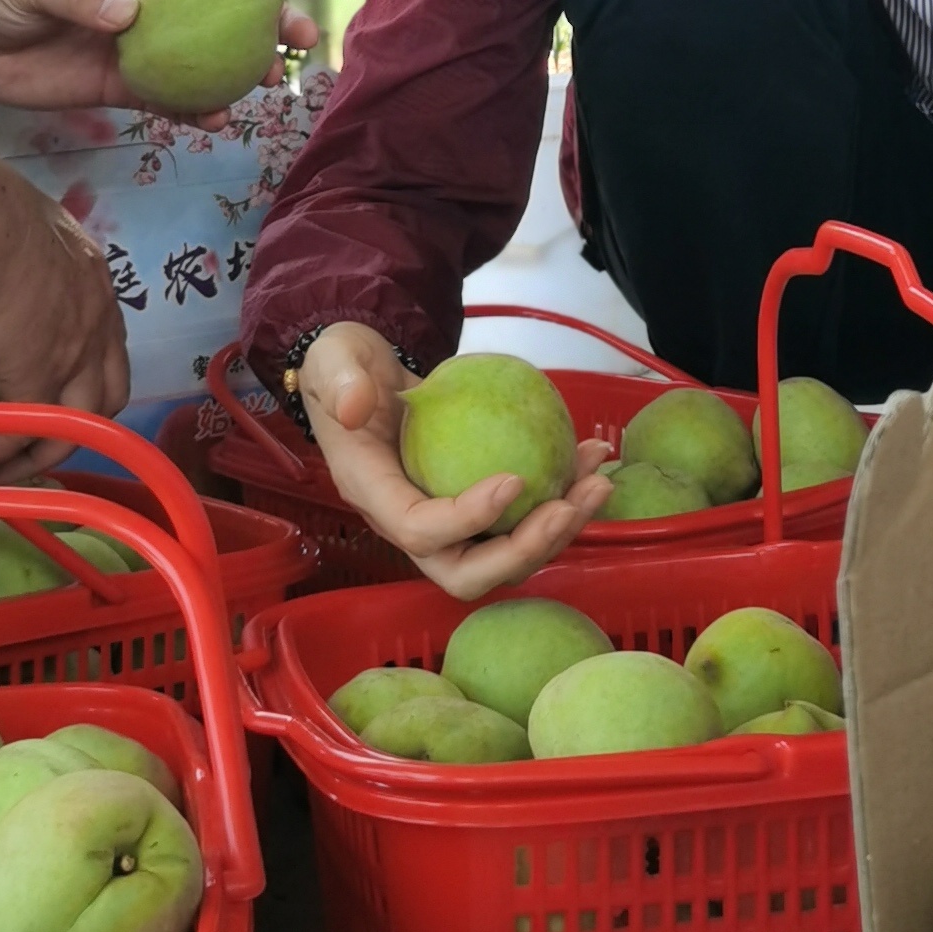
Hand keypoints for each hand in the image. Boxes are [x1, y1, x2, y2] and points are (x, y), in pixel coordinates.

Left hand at [0, 0, 324, 112]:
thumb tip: (129, 15)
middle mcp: (152, 0)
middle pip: (227, 7)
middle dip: (271, 19)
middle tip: (302, 40)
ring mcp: (141, 46)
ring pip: (209, 57)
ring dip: (243, 70)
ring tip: (267, 86)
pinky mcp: (120, 87)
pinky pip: (171, 99)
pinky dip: (196, 110)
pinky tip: (215, 121)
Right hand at [0, 179, 131, 480]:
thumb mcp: (6, 230)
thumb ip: (3, 259)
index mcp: (90, 273)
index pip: (106, 340)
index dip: (83, 373)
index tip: (51, 395)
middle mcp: (97, 315)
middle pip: (107, 392)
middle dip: (76, 426)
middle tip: (35, 446)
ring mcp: (75, 351)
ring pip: (72, 424)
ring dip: (34, 452)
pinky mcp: (38, 378)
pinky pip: (20, 429)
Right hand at [296, 321, 613, 602]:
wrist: (362, 377)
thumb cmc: (346, 368)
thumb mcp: (334, 359)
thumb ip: (340, 379)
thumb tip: (355, 406)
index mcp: (374, 495)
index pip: (420, 530)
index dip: (468, 518)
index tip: (514, 479)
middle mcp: (410, 522)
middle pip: (469, 571)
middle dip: (524, 551)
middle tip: (568, 506)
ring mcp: (447, 521)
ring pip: (505, 555)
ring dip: (558, 530)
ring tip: (598, 482)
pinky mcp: (475, 507)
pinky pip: (521, 520)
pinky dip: (562, 499)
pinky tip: (591, 458)